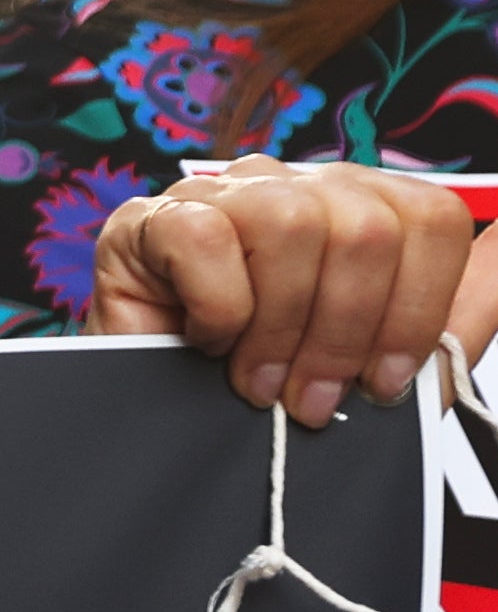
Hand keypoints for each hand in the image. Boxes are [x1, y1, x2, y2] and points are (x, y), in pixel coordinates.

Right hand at [92, 159, 494, 424]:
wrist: (162, 427)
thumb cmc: (275, 385)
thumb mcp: (386, 358)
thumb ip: (462, 305)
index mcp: (362, 205)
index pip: (432, 218)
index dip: (420, 309)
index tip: (386, 383)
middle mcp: (297, 184)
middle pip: (368, 227)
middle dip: (347, 334)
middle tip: (312, 396)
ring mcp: (221, 194)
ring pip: (292, 225)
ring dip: (279, 328)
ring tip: (258, 380)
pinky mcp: (149, 218)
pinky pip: (206, 240)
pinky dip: (217, 310)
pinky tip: (205, 340)